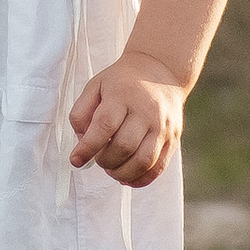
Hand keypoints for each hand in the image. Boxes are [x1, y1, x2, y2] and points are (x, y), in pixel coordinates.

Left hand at [67, 53, 184, 186]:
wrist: (159, 70)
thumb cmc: (120, 82)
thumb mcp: (94, 86)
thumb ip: (81, 113)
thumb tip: (82, 143)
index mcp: (123, 95)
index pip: (104, 126)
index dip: (88, 147)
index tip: (76, 160)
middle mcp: (146, 110)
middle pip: (124, 147)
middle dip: (105, 161)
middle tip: (99, 159)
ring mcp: (163, 126)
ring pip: (143, 161)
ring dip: (122, 173)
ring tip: (111, 169)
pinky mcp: (173, 138)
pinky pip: (159, 167)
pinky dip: (141, 179)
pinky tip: (127, 178)